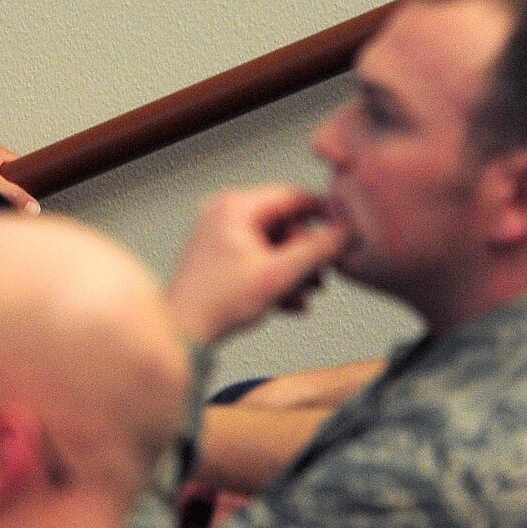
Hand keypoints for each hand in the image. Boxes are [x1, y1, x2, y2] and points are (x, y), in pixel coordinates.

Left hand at [166, 184, 349, 344]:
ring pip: (273, 243)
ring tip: (303, 295)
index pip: (293, 197)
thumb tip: (345, 233)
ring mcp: (219, 231)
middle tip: (319, 279)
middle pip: (284, 223)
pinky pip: (258, 255)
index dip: (323, 215)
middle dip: (305, 255)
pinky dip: (275, 276)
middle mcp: (224, 212)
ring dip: (294, 270)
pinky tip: (288, 302)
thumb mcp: (279, 275)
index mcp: (236, 207)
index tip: (343, 233)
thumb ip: (317, 251)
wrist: (181, 330)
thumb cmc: (218, 302)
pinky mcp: (218, 252)